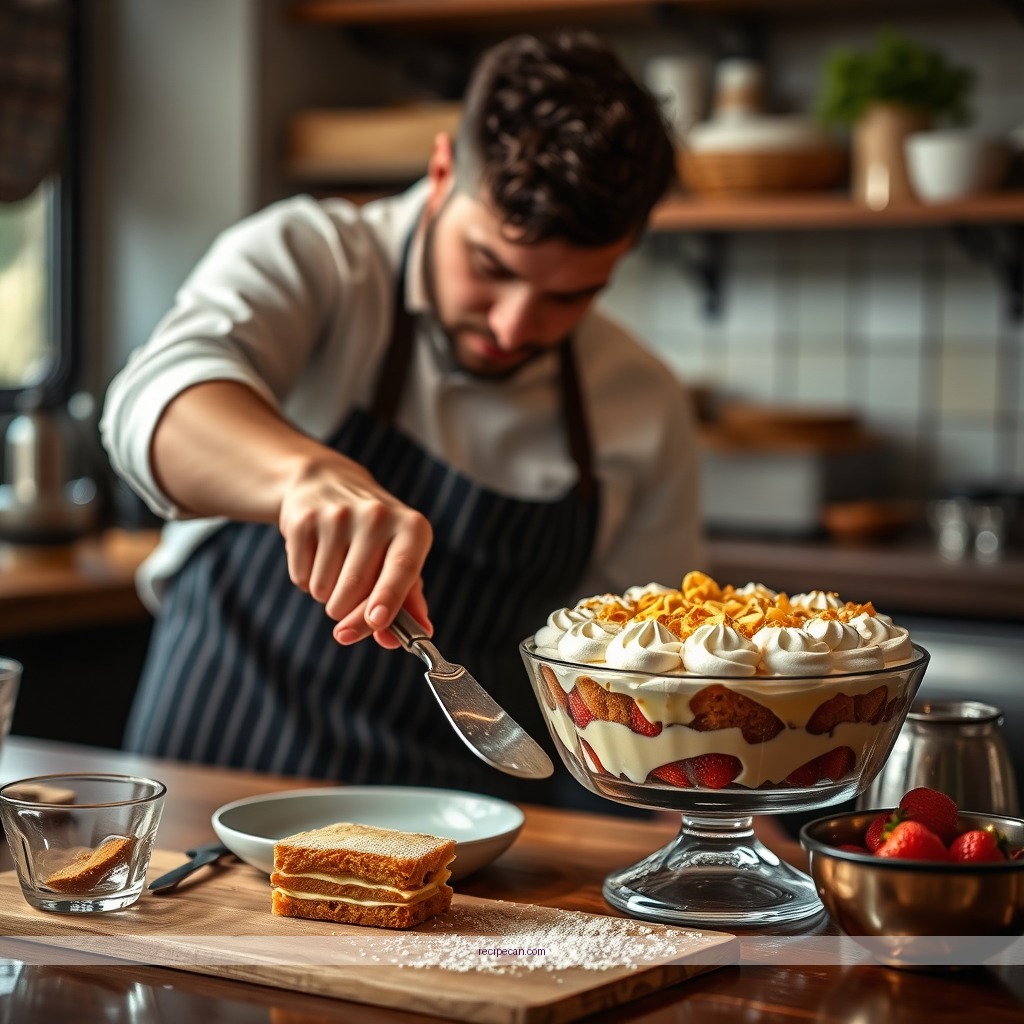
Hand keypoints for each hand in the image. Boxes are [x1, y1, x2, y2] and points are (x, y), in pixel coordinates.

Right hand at [278, 452, 433, 647]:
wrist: (328, 484)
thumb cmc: (375, 535)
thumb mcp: (400, 557)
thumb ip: (409, 600)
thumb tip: (422, 633)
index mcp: (412, 527)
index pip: (402, 567)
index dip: (389, 597)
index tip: (377, 621)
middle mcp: (377, 516)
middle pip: (357, 588)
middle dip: (348, 614)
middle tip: (347, 606)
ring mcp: (338, 515)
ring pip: (324, 589)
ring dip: (327, 596)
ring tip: (335, 567)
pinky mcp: (304, 520)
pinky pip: (301, 576)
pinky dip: (306, 580)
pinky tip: (316, 556)